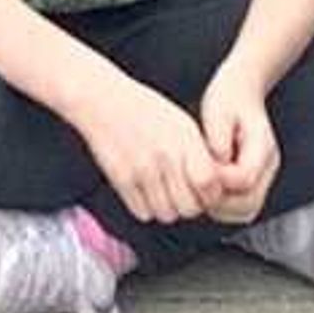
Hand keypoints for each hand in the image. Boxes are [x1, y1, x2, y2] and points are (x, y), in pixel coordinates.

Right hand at [68, 71, 226, 225]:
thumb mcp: (180, 122)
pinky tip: (143, 189)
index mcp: (184, 138)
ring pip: (167, 215)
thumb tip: (214, 186)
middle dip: (188, 204)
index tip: (204, 189)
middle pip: (190, 208)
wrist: (99, 97)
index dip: (210, 193)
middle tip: (180, 192)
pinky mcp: (121, 178)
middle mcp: (165, 155)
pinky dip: (144, 207)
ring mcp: (142, 168)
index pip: (210, 184)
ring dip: (166, 208)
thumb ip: (199, 153)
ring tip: (160, 190)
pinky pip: (142, 213)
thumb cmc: (142, 108)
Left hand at [196, 70, 281, 224]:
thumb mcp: (218, 109)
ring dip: (219, 207)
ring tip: (199, 186)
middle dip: (218, 200)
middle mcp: (268, 167)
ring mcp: (264, 178)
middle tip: (195, 184)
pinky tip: (205, 187)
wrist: (242, 91)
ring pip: (245, 211)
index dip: (219, 179)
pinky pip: (240, 207)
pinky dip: (222, 205)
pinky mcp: (253, 183)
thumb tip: (216, 165)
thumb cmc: (228, 97)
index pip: (244, 179)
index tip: (200, 167)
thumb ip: (217, 138)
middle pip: (248, 203)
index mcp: (263, 147)